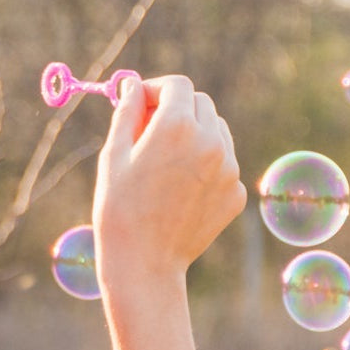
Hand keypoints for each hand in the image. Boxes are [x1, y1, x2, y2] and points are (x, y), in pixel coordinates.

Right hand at [92, 75, 245, 283]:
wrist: (144, 264)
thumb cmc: (119, 209)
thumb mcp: (114, 155)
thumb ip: (127, 112)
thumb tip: (133, 85)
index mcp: (177, 126)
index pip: (177, 85)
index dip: (156, 89)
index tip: (141, 102)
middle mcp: (211, 141)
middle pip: (201, 103)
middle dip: (177, 108)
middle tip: (151, 130)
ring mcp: (228, 168)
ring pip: (217, 131)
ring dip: (195, 133)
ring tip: (167, 162)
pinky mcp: (235, 192)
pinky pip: (223, 163)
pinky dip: (205, 165)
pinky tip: (180, 189)